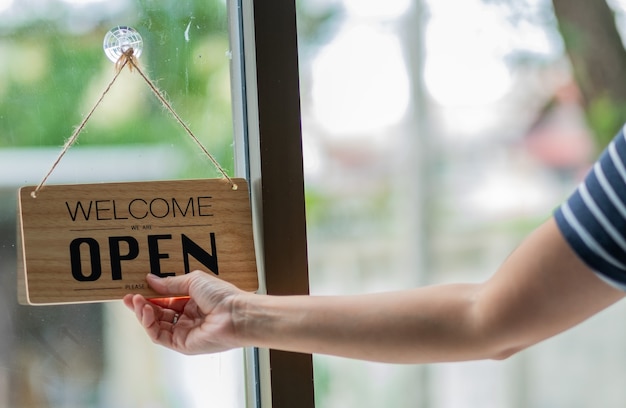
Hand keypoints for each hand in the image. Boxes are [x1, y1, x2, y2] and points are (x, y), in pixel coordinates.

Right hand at [123, 270, 246, 354]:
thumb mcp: (193, 281)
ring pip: (155, 325)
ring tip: (136, 301)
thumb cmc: (222, 295)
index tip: (136, 288)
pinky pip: (159, 336)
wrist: (235, 314)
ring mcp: (184, 332)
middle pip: (158, 313)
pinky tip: (146, 311)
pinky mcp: (182, 344)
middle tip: (129, 297)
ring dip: (143, 313)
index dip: (150, 294)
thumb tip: (151, 280)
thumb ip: (170, 284)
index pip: (166, 299)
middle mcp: (188, 318)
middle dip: (142, 305)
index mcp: (193, 302)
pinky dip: (149, 324)